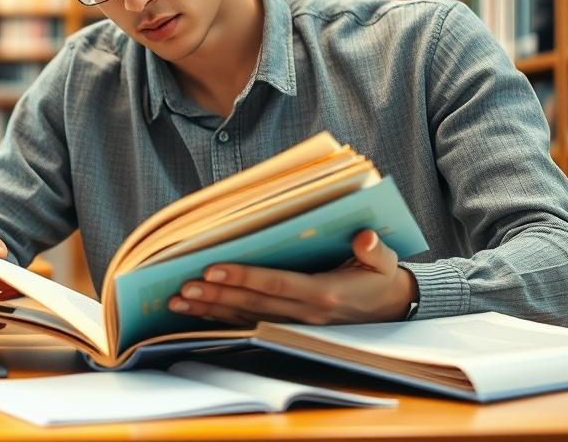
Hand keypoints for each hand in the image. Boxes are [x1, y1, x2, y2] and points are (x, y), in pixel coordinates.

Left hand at [167, 229, 417, 326]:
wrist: (388, 312)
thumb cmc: (379, 280)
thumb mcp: (383, 264)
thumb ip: (374, 250)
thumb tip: (364, 237)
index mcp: (323, 294)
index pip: (276, 284)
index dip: (244, 276)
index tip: (213, 267)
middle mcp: (303, 314)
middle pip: (251, 303)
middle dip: (216, 294)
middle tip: (183, 285)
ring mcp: (293, 325)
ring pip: (243, 317)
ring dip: (210, 309)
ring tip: (178, 301)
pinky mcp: (286, 329)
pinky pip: (247, 324)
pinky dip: (219, 318)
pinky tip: (196, 311)